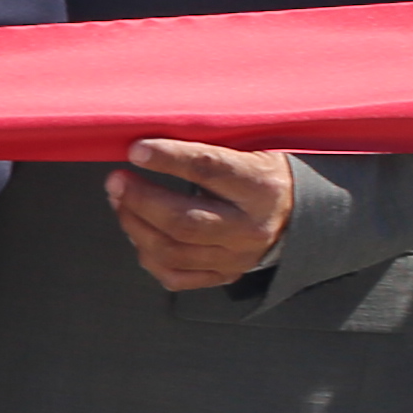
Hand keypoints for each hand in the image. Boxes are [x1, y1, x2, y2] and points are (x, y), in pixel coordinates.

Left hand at [108, 138, 294, 292]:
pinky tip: (138, 232)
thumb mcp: (249, 150)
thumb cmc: (260, 172)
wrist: (298, 214)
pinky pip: (174, 276)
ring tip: (119, 200)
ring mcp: (237, 257)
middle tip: (115, 180)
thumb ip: (206, 146)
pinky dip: (148, 255)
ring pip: (171, 251)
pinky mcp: (225, 274)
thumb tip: (148, 137)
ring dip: (134, 225)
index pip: (210, 170)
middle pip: (183, 222)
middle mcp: (251, 227)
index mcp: (261, 187)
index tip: (135, 150)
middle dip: (139, 200)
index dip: (169, 159)